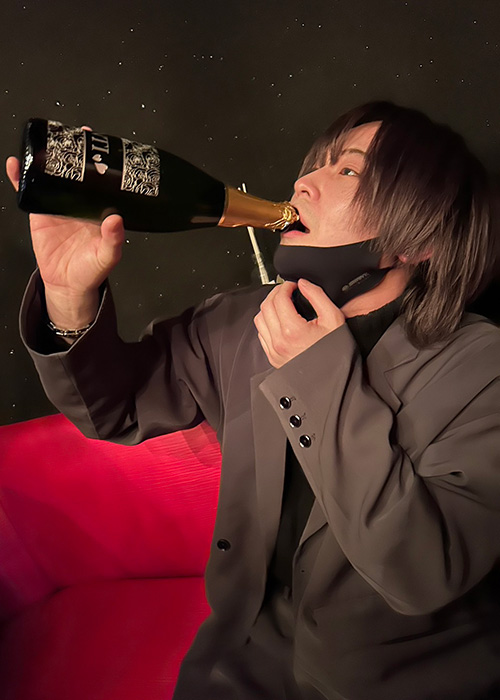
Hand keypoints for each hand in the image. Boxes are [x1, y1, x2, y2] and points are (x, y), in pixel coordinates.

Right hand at [6, 155, 124, 325]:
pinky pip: (29, 191)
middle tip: (77, 135)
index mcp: (99, 209)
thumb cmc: (91, 270)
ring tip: (46, 141)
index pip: (101, 180)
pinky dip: (20, 177)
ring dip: (48, 159)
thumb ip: (114, 241)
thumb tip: (116, 221)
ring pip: (52, 176)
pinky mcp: (40, 213)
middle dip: (76, 152)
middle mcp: (80, 203)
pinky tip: (15, 165)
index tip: (102, 145)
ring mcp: (59, 205)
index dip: (101, 162)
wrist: (67, 284)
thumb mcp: (107, 257)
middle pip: (77, 171)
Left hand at [254, 279, 345, 368]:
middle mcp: (279, 341)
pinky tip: (278, 320)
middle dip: (275, 293)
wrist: (332, 378)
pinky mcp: (273, 357)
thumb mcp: (334, 318)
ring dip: (268, 307)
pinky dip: (266, 322)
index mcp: (293, 331)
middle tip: (286, 290)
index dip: (285, 286)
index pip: (279, 299)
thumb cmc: (335, 352)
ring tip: (281, 303)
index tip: (292, 285)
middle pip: (266, 306)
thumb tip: (304, 284)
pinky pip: (261, 334)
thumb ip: (318, 296)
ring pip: (259, 319)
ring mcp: (274, 351)